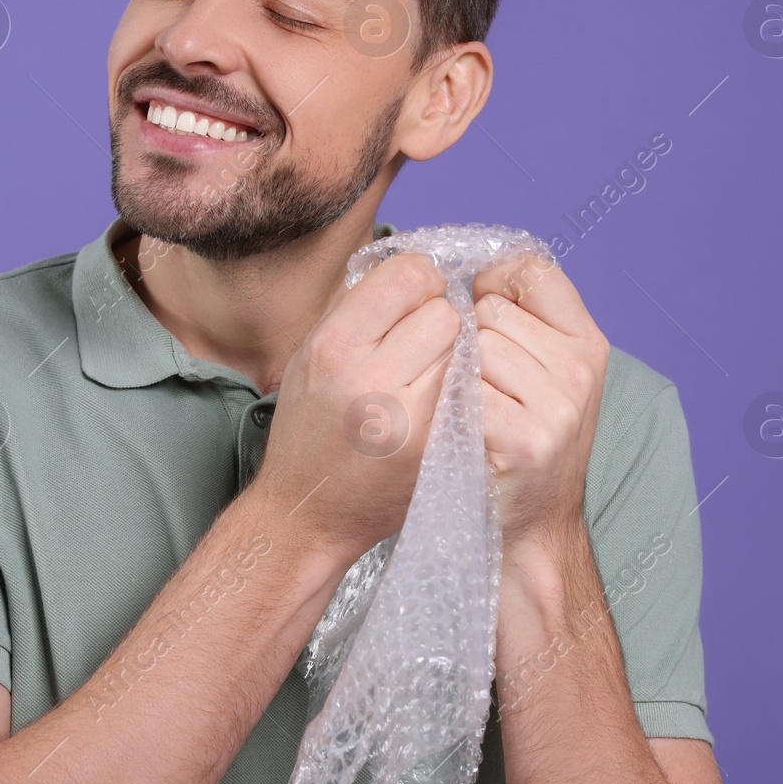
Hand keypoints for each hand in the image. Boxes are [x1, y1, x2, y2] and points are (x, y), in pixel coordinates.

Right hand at [251, 253, 461, 567]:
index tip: (410, 304)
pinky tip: (441, 403)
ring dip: (455, 355)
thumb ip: (360, 308)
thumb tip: (419, 271)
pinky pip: (472, 391)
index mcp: (333, 345)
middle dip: (439, 321)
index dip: (418, 283)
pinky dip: (463, 389)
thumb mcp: (312, 353)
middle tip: (421, 345)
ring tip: (429, 375)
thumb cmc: (310, 428)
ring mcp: (410, 418)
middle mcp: (370, 378)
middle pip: (445, 311)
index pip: (409, 274)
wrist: (310, 513)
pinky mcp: (439, 448)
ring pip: (467, 348)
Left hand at [472, 252, 609, 550]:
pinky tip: (468, 433)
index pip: (532, 270)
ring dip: (458, 376)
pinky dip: (454, 411)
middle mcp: (581, 370)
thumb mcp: (541, 372)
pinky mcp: (528, 440)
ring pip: (474, 348)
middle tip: (482, 386)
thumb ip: (522, 319)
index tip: (479, 309)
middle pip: (491, 309)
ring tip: (475, 410)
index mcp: (587, 342)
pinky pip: (465, 393)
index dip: (493, 281)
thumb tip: (472, 271)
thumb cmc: (520, 436)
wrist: (530, 524)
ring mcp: (559, 406)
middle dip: (470, 340)